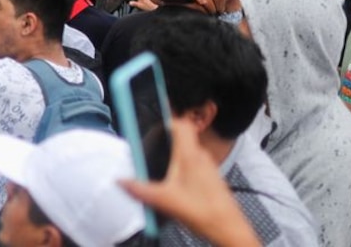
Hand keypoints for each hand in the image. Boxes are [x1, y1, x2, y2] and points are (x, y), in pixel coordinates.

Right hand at [119, 118, 259, 246]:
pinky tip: (175, 187)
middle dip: (165, 143)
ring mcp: (208, 168)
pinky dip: (182, 171)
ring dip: (174, 158)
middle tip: (151, 151)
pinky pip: (194, 167)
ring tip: (160, 170)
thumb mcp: (164, 200)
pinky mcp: (211, 180)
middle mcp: (201, 158)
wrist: (229, 229)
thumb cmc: (204, 212)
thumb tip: (122, 181)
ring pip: (188, 154)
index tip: (154, 127)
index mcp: (190, 155)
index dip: (168, 121)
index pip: (182, 125)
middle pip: (182, 139)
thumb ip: (140, 189)